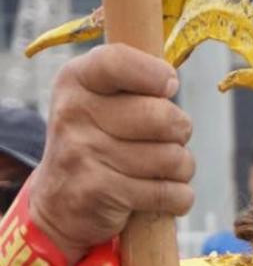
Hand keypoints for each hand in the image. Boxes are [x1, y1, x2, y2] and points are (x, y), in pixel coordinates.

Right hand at [26, 46, 194, 263]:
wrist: (59, 204)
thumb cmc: (98, 142)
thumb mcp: (100, 99)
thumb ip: (135, 79)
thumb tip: (171, 77)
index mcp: (75, 80)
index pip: (117, 61)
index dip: (155, 74)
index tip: (169, 86)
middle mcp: (73, 112)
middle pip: (163, 117)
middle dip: (180, 132)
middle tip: (166, 139)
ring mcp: (82, 152)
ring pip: (172, 158)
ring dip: (180, 169)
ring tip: (159, 170)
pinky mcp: (98, 191)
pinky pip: (169, 192)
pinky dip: (178, 197)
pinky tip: (160, 195)